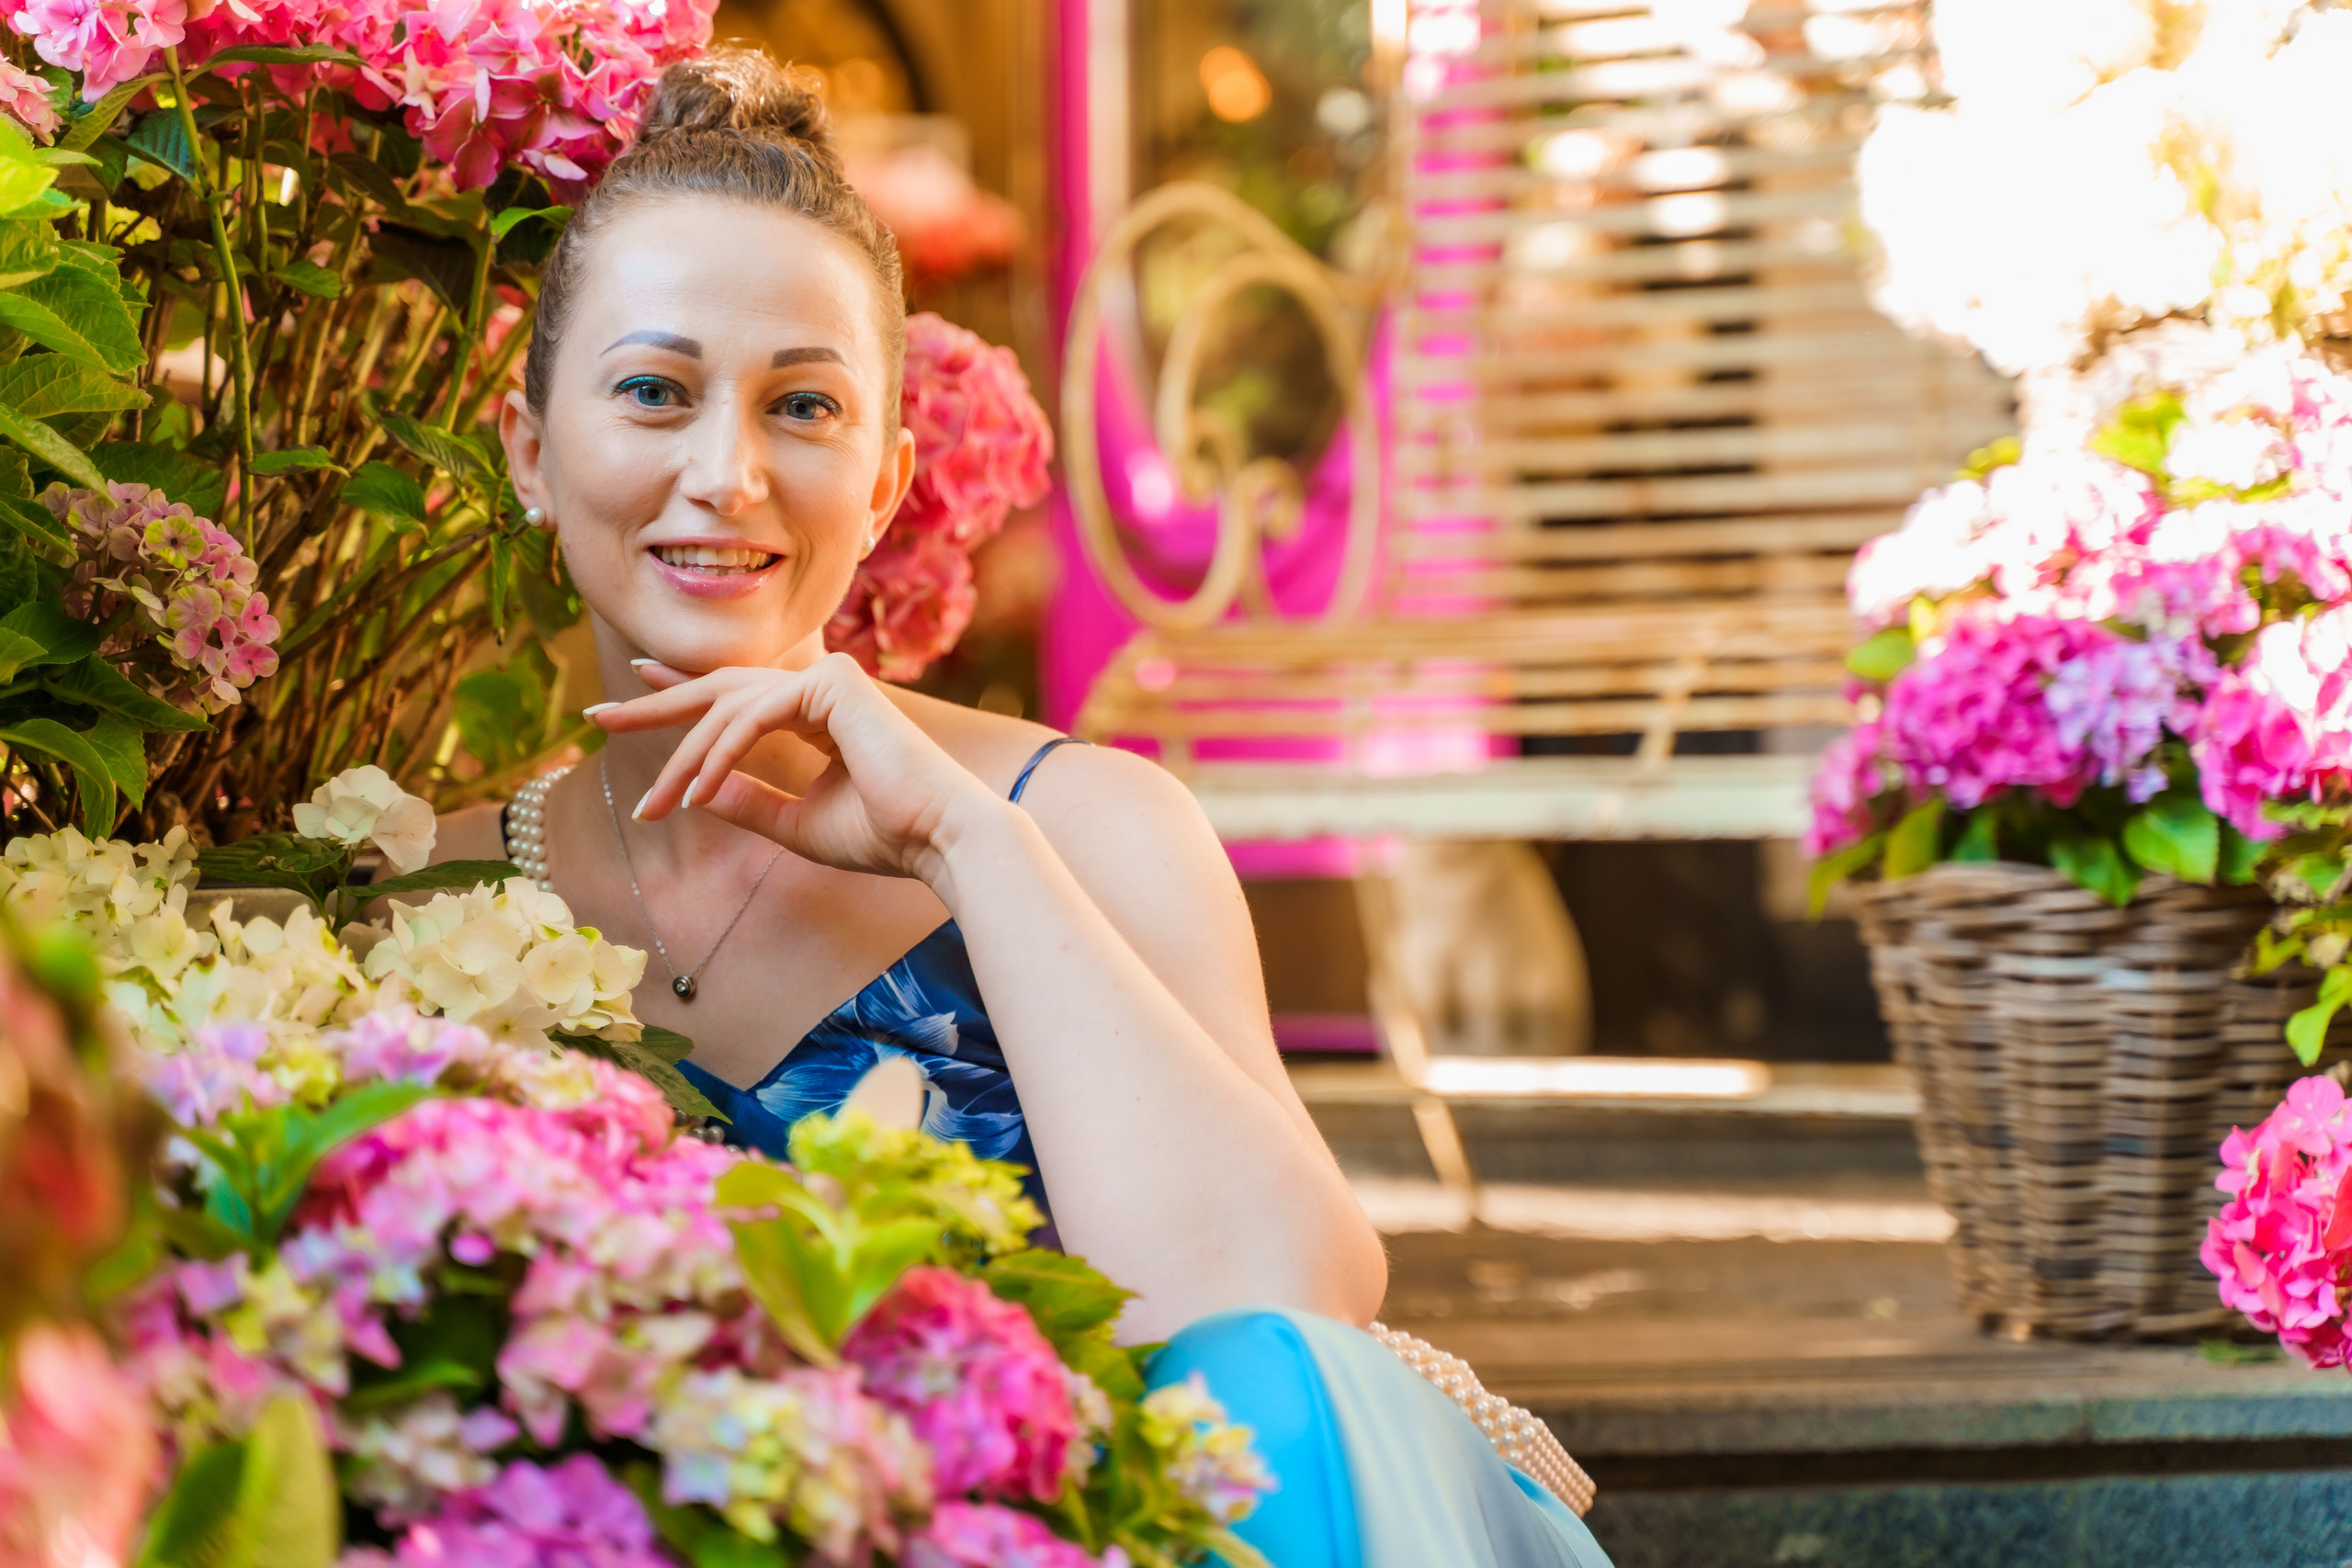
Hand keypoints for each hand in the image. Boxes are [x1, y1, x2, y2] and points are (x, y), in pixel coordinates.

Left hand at [590, 653, 999, 883]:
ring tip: (655, 805)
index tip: (633, 686)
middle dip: (657, 705)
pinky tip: (695, 792)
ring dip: (684, 757)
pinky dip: (720, 754)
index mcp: (817, 713)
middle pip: (720, 687)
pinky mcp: (834, 685)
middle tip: (598, 718)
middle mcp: (821, 688)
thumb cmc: (884, 837)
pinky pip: (755, 715)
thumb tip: (695, 791)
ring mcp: (829, 680)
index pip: (737, 694)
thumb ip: (749, 802)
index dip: (681, 690)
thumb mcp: (797, 824)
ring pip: (730, 706)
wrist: (941, 840)